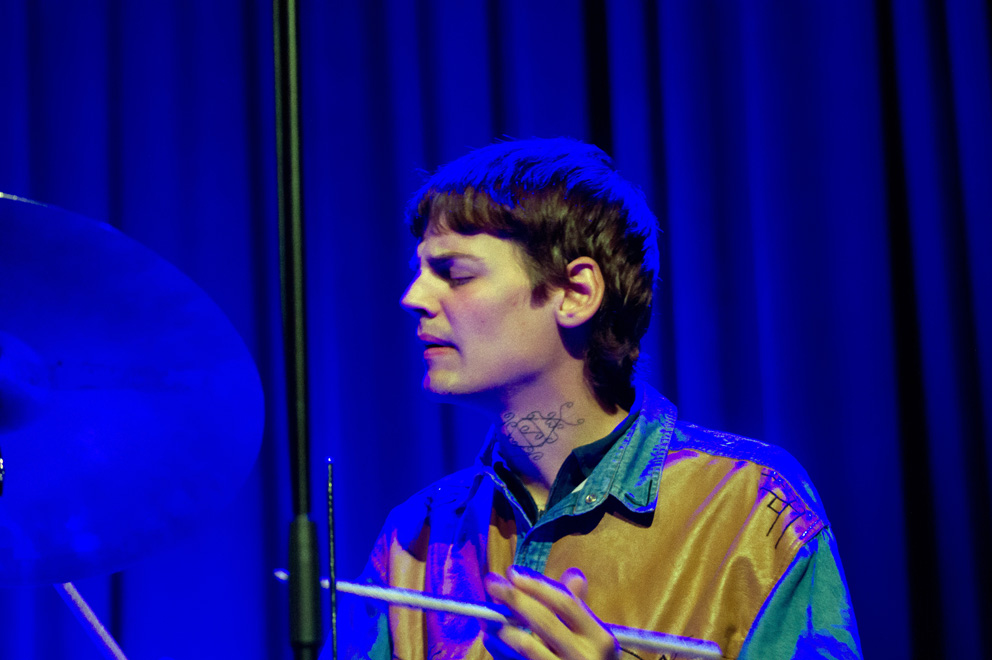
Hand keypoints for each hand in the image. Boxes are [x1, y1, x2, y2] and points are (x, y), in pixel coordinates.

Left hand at [483, 566, 620, 659]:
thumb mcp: (592, 637)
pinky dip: (500, 650)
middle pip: (544, 620)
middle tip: (491, 583)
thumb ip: (578, 608)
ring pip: (527, 645)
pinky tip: (491, 638)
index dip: (537, 585)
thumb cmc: (587, 659)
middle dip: (514, 598)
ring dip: (502, 626)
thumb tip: (573, 575)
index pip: (565, 603)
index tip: (512, 573)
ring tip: (488, 615)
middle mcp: (584, 657)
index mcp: (600, 638)